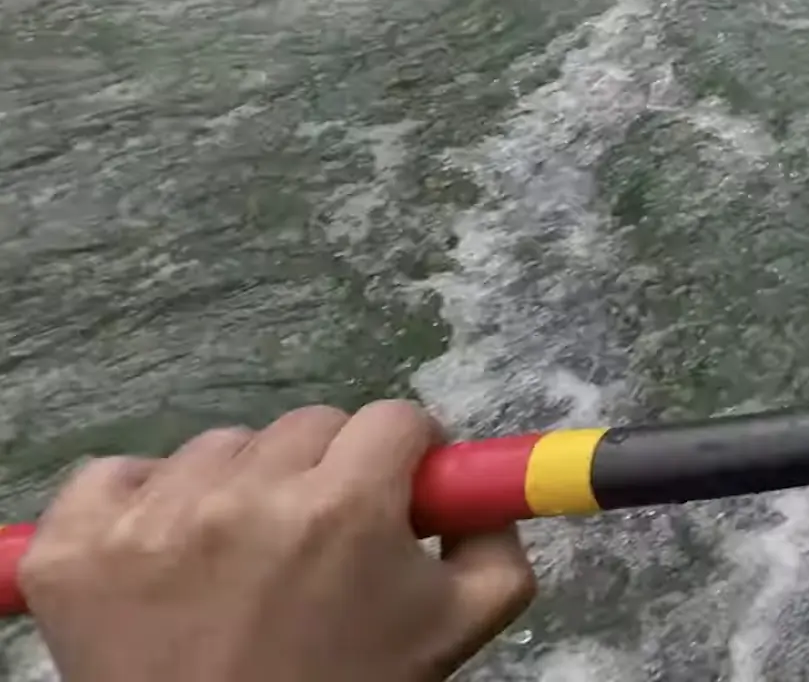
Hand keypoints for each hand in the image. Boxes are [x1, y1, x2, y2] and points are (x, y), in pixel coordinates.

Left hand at [21, 401, 535, 681]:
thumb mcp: (462, 626)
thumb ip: (496, 538)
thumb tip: (479, 485)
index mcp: (346, 507)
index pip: (393, 420)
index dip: (402, 458)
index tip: (393, 494)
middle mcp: (245, 497)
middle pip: (307, 426)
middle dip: (325, 471)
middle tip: (318, 541)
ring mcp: (149, 522)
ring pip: (217, 449)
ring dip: (236, 488)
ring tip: (238, 563)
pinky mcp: (73, 550)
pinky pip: (111, 475)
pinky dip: (136, 505)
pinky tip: (163, 556)